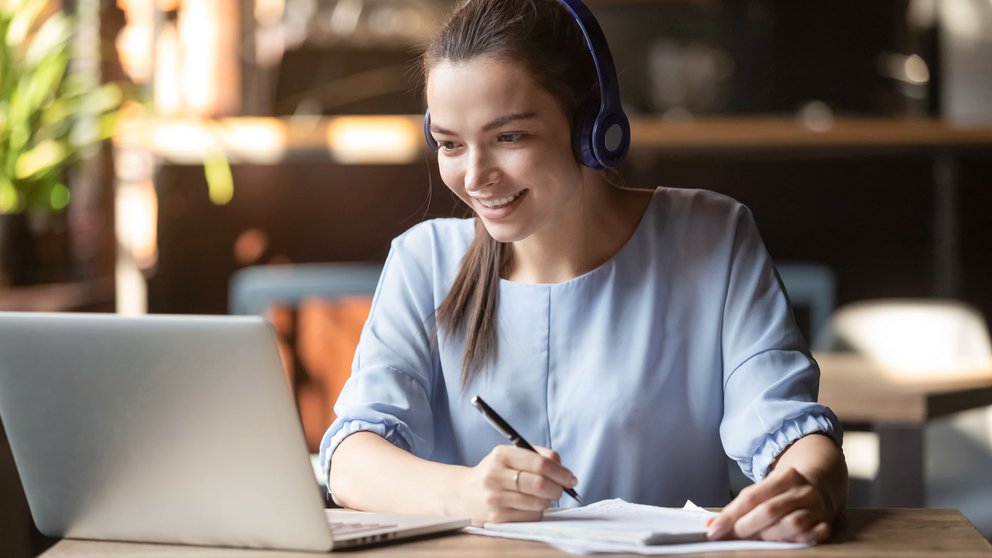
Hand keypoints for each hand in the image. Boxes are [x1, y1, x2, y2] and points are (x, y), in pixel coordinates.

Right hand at [458, 445, 577, 524]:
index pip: (540, 463)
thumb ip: (536, 455)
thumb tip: (561, 466)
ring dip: (548, 501)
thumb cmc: (494, 473)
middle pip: (541, 484)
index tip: (570, 478)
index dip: (561, 472)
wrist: (463, 493)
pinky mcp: (497, 517)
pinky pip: (531, 516)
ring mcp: (495, 498)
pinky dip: (537, 511)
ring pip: (538, 503)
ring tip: (542, 496)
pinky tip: (529, 506)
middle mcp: (496, 475)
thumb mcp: (509, 456)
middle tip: (561, 489)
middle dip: (558, 488)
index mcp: (502, 455)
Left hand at [707, 466, 833, 542]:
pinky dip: (793, 541)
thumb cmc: (785, 490)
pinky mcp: (826, 524)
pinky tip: (782, 542)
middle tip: (734, 535)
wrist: (821, 485)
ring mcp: (817, 508)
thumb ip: (741, 506)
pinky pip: (809, 537)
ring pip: (791, 524)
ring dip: (768, 535)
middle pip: (769, 510)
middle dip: (747, 526)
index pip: (752, 497)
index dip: (730, 515)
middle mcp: (803, 491)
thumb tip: (713, 525)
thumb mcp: (766, 488)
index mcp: (785, 476)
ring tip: (756, 539)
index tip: (714, 529)